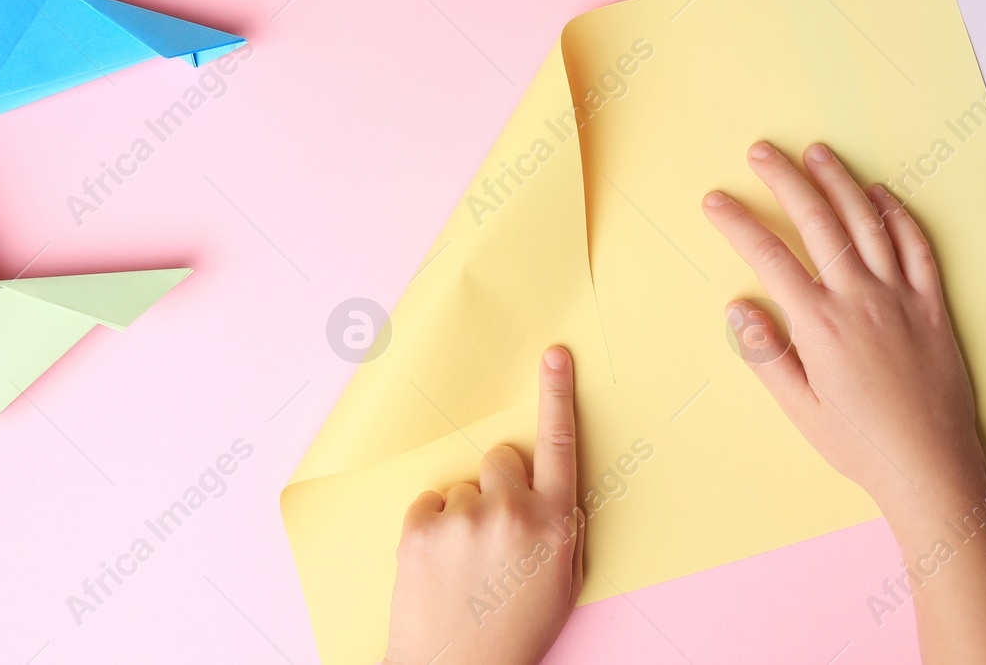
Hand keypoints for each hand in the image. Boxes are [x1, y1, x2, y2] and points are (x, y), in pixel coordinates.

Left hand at [383, 347, 582, 664]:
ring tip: (464, 565)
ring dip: (464, 513)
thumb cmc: (516, 630)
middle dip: (499, 484)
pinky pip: (430, 502)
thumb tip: (550, 488)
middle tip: (495, 534)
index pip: (561, 444)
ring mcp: (465, 517)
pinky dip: (432, 527)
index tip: (555, 355)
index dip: (558, 395)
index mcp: (555, 523)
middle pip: (503, 458)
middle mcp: (513, 511)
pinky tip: (440, 565)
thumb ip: (561, 526)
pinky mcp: (422, 526)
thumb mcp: (563, 581)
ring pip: (465, 486)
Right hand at [702, 141, 985, 521]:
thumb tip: (739, 308)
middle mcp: (859, 299)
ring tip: (817, 152)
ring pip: (866, 223)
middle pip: (817, 222)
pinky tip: (880, 194)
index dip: (738, 223)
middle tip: (763, 151)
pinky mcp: (933, 305)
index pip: (769, 257)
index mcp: (819, 325)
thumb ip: (766, 354)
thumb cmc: (859, 444)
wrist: (930, 465)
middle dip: (785, 180)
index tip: (716, 200)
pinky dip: (897, 215)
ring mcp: (900, 297)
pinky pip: (916, 247)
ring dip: (839, 182)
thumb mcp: (799, 408)